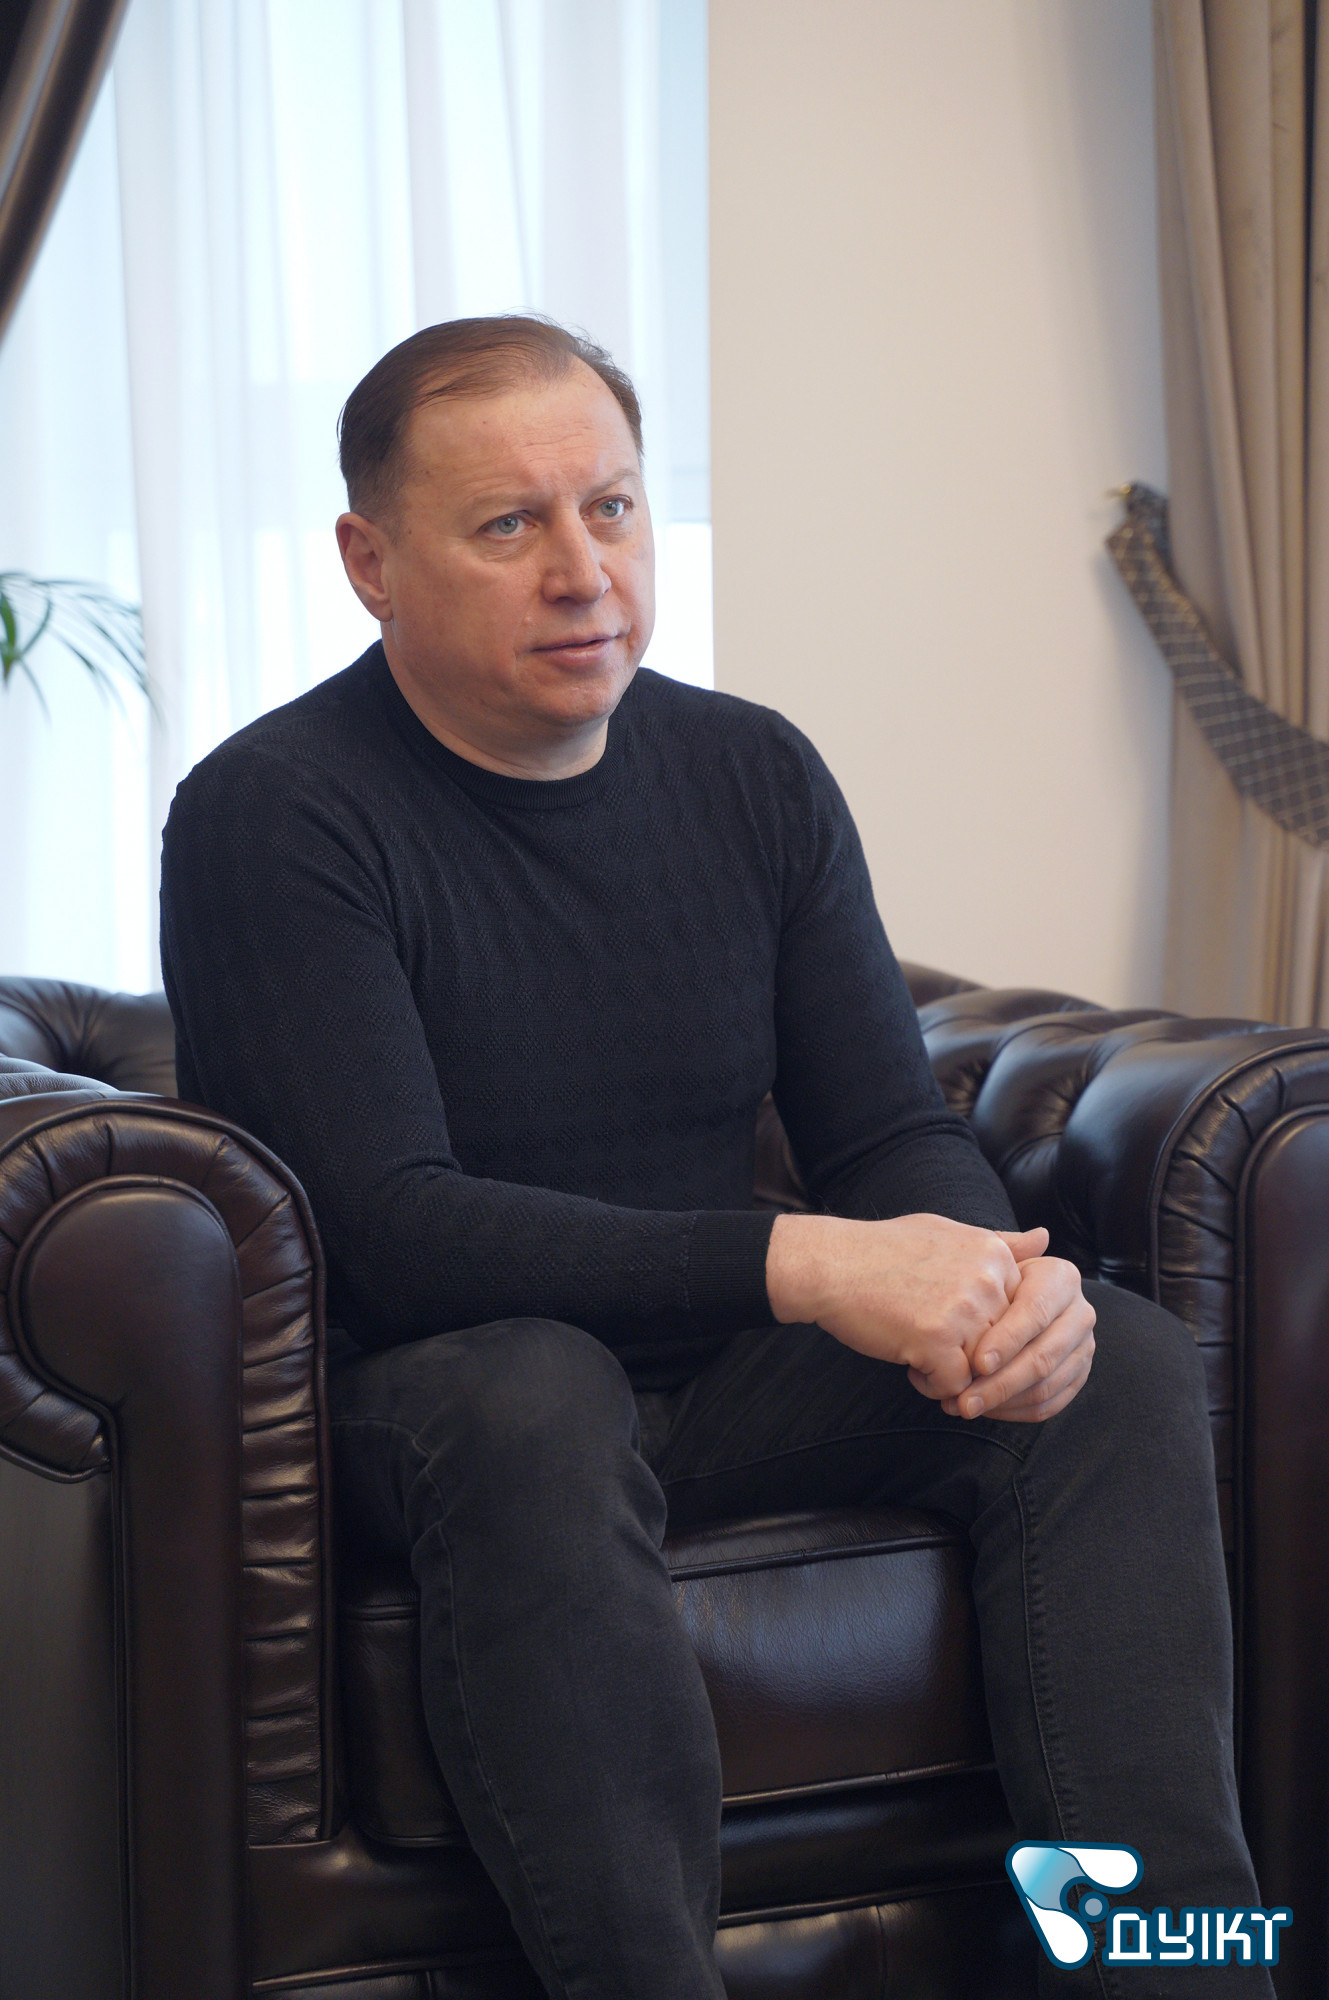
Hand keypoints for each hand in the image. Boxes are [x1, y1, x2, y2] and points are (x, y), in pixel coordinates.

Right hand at [766, 1210, 1052, 1401]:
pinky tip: (907, 1362)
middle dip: (968, 1355)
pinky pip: (954, 1386)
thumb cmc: (883, 1251)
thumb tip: (1046, 1239)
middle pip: (1001, 1345)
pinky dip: (931, 1384)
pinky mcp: (937, 1339)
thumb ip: (1002, 1244)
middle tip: (928, 1340)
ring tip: (916, 1349)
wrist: (830, 1264)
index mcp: (994, 1255)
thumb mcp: (948, 1233)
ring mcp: (964, 1309)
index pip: (1015, 1316)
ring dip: (950, 1371)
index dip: (982, 1330)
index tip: (948, 1323)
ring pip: (981, 1369)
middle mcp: (988, 1280)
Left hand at [935, 1254, 1095, 1423]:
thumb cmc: (987, 1277)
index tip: (975, 1362)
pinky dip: (1014, 1413)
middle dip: (999, 1383)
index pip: (1036, 1313)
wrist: (1000, 1300)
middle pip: (1042, 1357)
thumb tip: (1041, 1236)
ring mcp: (1083, 1347)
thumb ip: (1006, 1250)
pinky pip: (1049, 1404)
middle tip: (962, 1400)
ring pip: (1045, 1386)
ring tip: (962, 1407)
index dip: (1007, 1340)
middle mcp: (1081, 1312)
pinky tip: (984, 1411)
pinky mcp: (1077, 1376)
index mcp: (1062, 1278)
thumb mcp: (992, 1261)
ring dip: (1002, 1403)